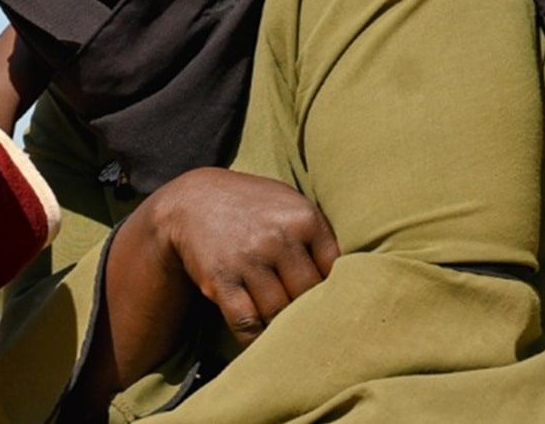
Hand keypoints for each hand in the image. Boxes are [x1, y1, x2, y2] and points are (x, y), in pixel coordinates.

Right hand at [147, 167, 339, 346]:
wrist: (191, 200)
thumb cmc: (252, 206)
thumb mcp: (290, 204)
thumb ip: (319, 236)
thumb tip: (353, 281)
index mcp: (304, 219)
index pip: (336, 271)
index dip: (335, 292)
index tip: (336, 306)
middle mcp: (278, 238)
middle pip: (309, 295)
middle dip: (311, 313)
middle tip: (315, 328)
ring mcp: (248, 260)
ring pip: (280, 312)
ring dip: (284, 327)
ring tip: (292, 337)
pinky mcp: (221, 280)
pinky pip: (247, 322)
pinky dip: (256, 339)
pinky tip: (264, 343)